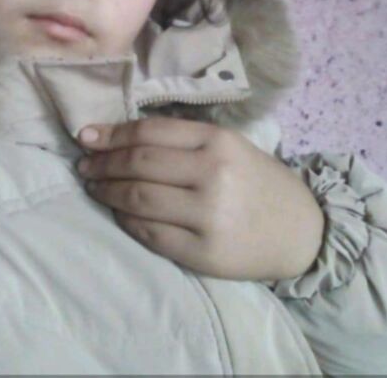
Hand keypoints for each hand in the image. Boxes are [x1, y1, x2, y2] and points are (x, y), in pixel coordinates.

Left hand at [77, 116, 324, 281]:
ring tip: (94, 187)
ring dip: (107, 192)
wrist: (302, 231)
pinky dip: (126, 220)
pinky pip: (149, 233)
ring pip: (138, 198)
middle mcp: (211, 174)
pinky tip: (119, 212)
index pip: (149, 132)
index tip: (86, 136)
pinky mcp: (203, 253)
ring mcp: (207, 216)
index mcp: (217, 141)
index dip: (111, 134)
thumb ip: (182, 140)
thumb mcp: (228, 146)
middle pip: (138, 164)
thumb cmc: (257, 181)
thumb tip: (119, 137)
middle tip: (84, 165)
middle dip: (103, 163)